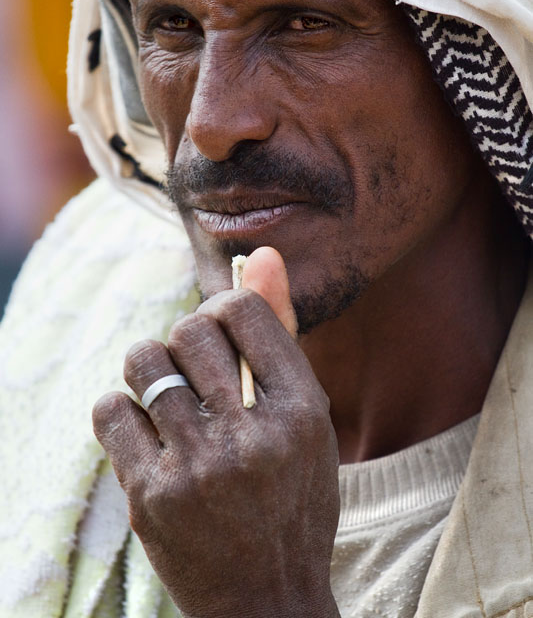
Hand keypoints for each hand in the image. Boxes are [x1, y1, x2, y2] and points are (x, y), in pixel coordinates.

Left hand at [93, 247, 340, 617]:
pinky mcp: (152, 497)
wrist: (264, 600)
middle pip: (188, 329)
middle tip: (192, 368)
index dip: (221, 310)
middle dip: (184, 338)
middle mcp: (254, 438)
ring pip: (143, 361)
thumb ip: (281, 331)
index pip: (242, 311)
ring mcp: (200, 469)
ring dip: (149, 367)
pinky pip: (111, 409)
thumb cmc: (289, 494)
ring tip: (165, 394)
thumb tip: (263, 252)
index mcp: (302, 412)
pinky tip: (144, 431)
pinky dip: (122, 410)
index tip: (218, 333)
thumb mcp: (305, 416)